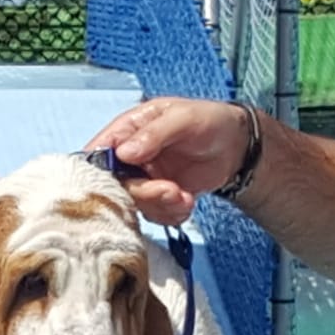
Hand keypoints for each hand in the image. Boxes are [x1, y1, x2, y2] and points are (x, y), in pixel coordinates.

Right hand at [86, 97, 252, 225]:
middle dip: (143, 193)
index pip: (97, 152)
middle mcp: (129, 157)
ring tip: (184, 196)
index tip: (122, 182)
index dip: (101, 171)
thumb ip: (153, 133)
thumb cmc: (210, 120)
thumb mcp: (183, 118)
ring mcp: (143, 180)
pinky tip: (187, 202)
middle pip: (115, 185)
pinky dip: (171, 215)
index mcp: (127, 130)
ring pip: (135, 205)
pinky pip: (154, 216)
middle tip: (170, 190)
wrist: (237, 146)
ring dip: (161, 206)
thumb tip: (124, 153)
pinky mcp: (158, 198)